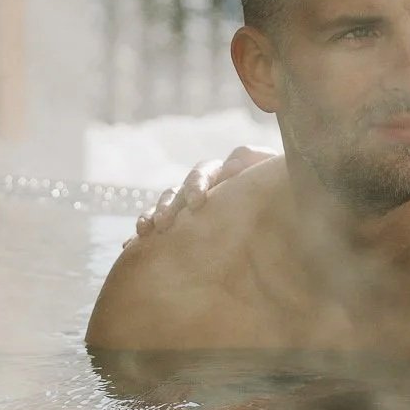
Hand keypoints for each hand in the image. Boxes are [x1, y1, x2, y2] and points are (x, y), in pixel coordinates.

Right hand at [130, 143, 270, 240]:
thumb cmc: (280, 191)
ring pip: (166, 203)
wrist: (280, 209)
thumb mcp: (273, 176)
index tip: (197, 203)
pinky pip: (156, 224)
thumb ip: (258, 163)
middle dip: (172, 204)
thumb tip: (233, 165)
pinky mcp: (181, 223)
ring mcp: (189, 202)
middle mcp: (204, 184)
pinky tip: (129, 246)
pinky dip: (143, 233)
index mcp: (225, 171)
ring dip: (155, 214)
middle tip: (167, 223)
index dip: (198, 184)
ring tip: (146, 231)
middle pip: (179, 189)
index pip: (206, 172)